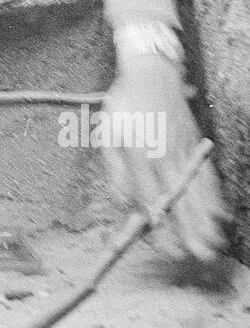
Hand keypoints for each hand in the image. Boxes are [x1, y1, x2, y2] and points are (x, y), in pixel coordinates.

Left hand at [101, 54, 227, 263]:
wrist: (151, 70)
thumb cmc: (123, 104)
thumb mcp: (108, 134)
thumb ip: (115, 171)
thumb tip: (124, 203)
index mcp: (139, 153)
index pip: (151, 197)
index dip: (161, 225)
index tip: (167, 249)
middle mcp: (164, 153)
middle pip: (180, 198)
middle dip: (191, 230)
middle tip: (199, 256)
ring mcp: (183, 148)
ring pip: (197, 189)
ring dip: (206, 220)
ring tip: (214, 244)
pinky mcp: (194, 143)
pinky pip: (206, 173)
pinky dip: (214, 196)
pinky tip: (220, 214)